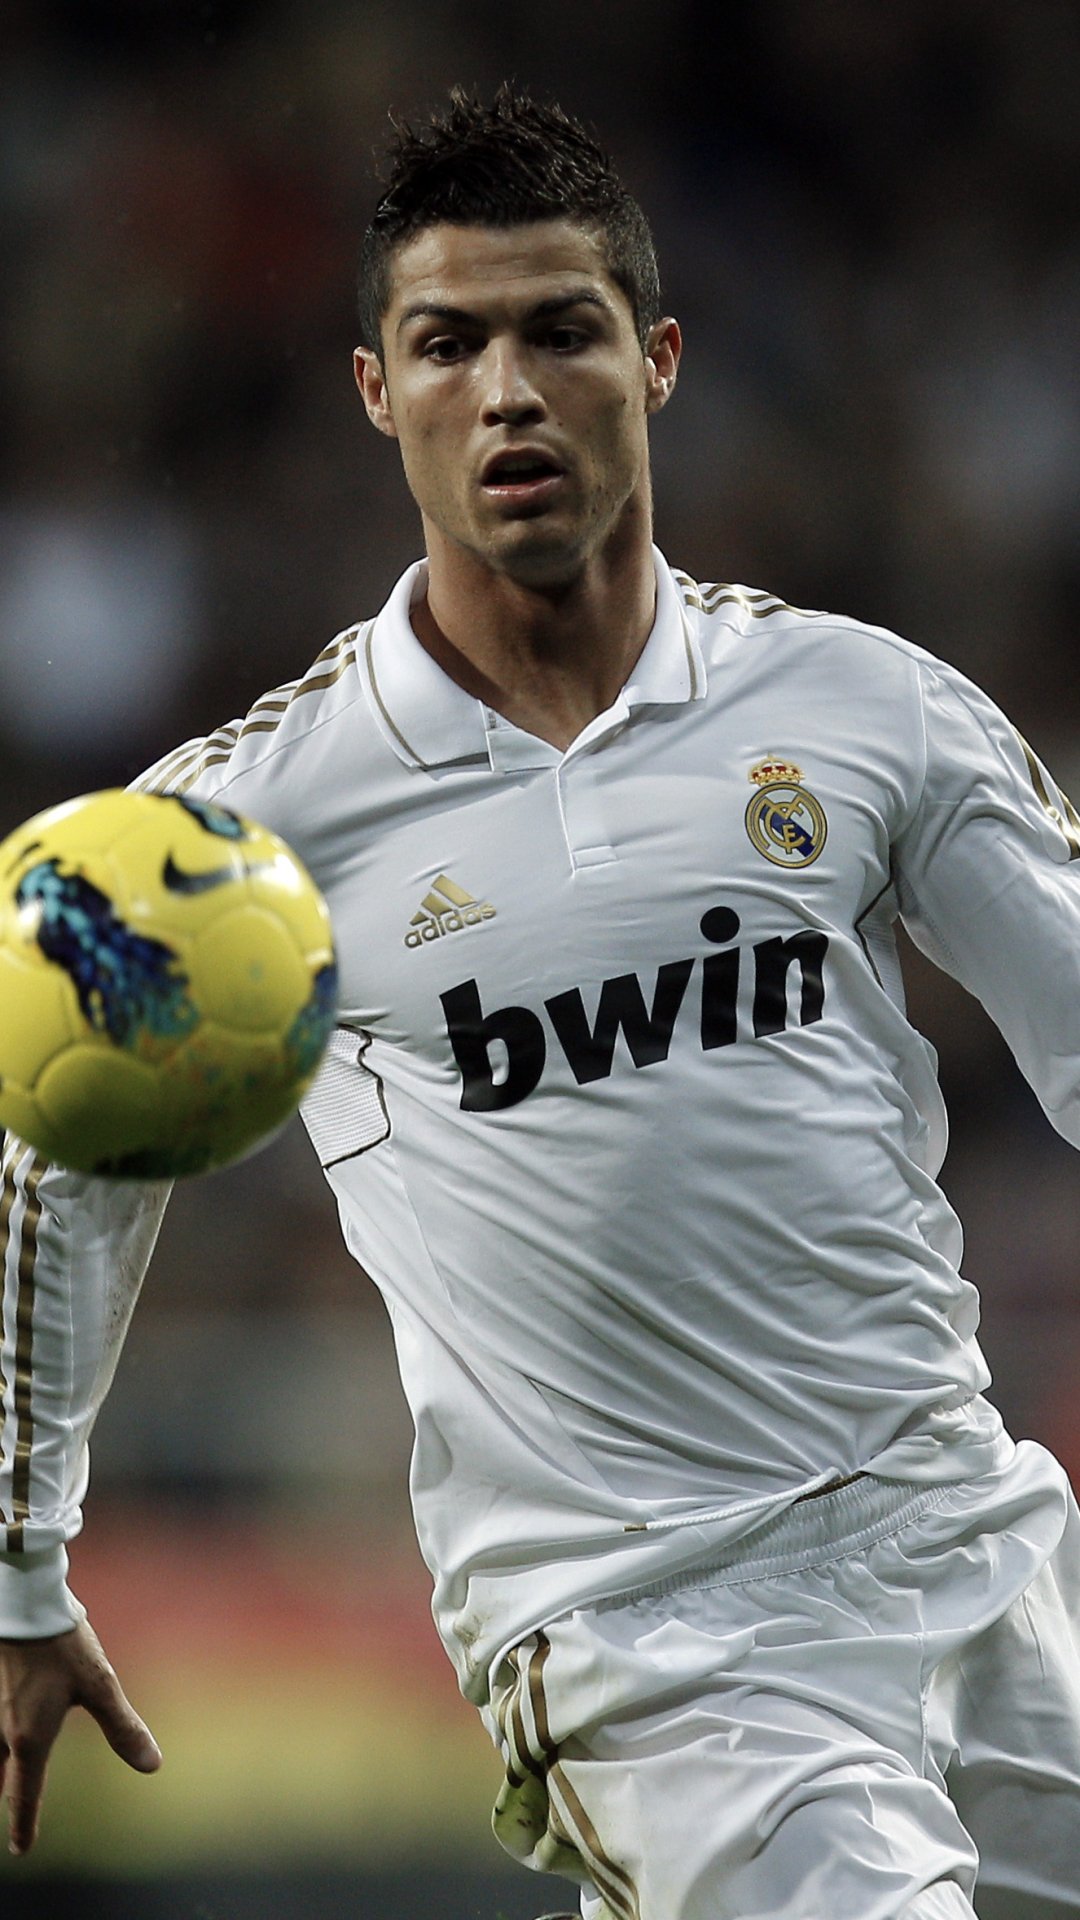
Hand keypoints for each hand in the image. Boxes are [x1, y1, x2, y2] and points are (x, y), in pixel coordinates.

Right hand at [0, 1617, 160, 1854]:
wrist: (23, 1602)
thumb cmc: (61, 1642)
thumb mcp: (100, 1684)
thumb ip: (122, 1727)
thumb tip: (152, 1765)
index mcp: (29, 1738)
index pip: (25, 1794)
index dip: (24, 1824)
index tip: (22, 1849)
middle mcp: (1, 1730)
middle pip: (0, 1776)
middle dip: (7, 1797)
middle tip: (12, 1817)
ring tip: (3, 1780)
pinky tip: (5, 1724)